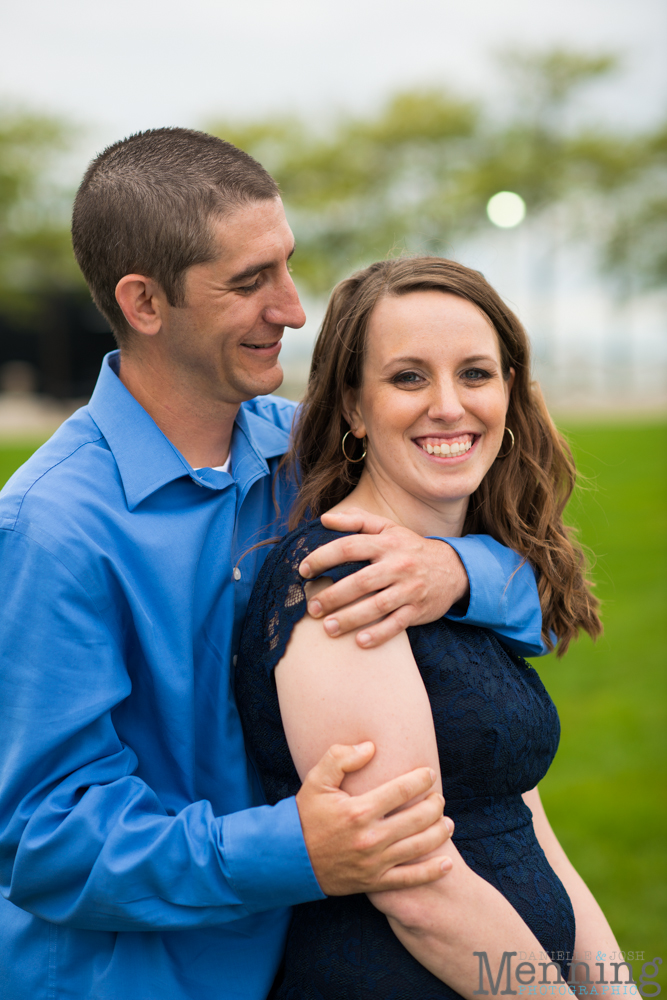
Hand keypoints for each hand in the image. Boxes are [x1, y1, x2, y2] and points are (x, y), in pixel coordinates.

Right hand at [295, 741, 453, 895]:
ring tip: (448, 823)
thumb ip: (341, 757)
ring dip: (439, 833)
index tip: (429, 774)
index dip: (420, 780)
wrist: (290, 858)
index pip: (401, 791)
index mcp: (358, 811)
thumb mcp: (316, 780)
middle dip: (434, 806)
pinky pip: (409, 880)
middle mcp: (370, 838)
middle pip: (416, 819)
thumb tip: (371, 747)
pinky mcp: (374, 882)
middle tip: (439, 798)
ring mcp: (374, 863)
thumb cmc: (306, 815)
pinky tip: (446, 864)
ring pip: (418, 847)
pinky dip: (431, 872)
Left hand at [299, 508, 468, 647]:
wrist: (453, 569)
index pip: (350, 547)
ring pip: (377, 606)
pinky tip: (360, 642)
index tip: (304, 570)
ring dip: (351, 619)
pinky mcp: (418, 610)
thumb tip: (325, 519)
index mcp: (387, 543)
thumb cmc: (410, 548)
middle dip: (333, 596)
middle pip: (361, 581)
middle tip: (312, 607)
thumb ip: (357, 521)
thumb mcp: (388, 529)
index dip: (323, 557)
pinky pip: (397, 624)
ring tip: (328, 628)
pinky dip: (379, 634)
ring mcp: (410, 589)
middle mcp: (399, 565)